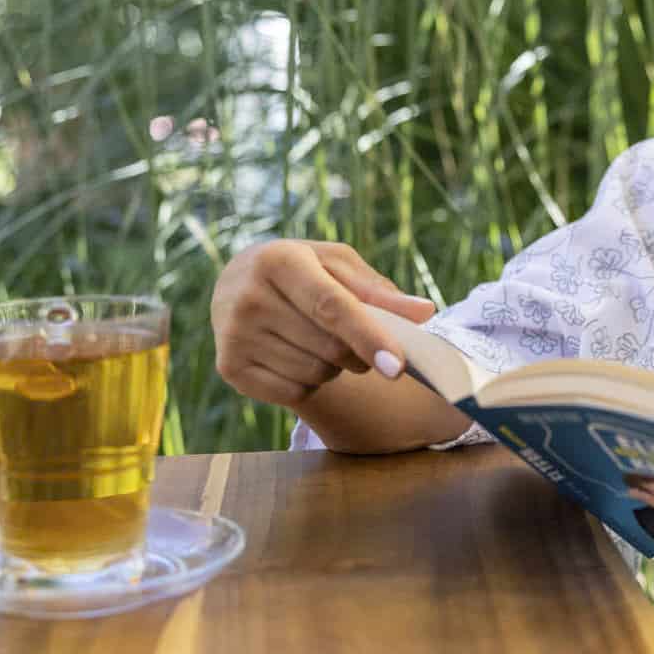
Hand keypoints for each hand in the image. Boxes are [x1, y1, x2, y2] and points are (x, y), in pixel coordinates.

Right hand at [210, 239, 436, 408]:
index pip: (331, 307)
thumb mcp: (338, 265)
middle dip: (358, 350)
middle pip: (330, 347)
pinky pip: (295, 393)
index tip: (399, 366)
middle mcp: (249, 297)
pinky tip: (294, 354)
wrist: (237, 282)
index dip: (369, 337)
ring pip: (316, 373)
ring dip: (334, 366)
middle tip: (352, 334)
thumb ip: (380, 291)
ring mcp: (232, 335)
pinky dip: (309, 382)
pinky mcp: (228, 367)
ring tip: (316, 338)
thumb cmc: (302, 269)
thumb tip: (425, 312)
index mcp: (279, 260)